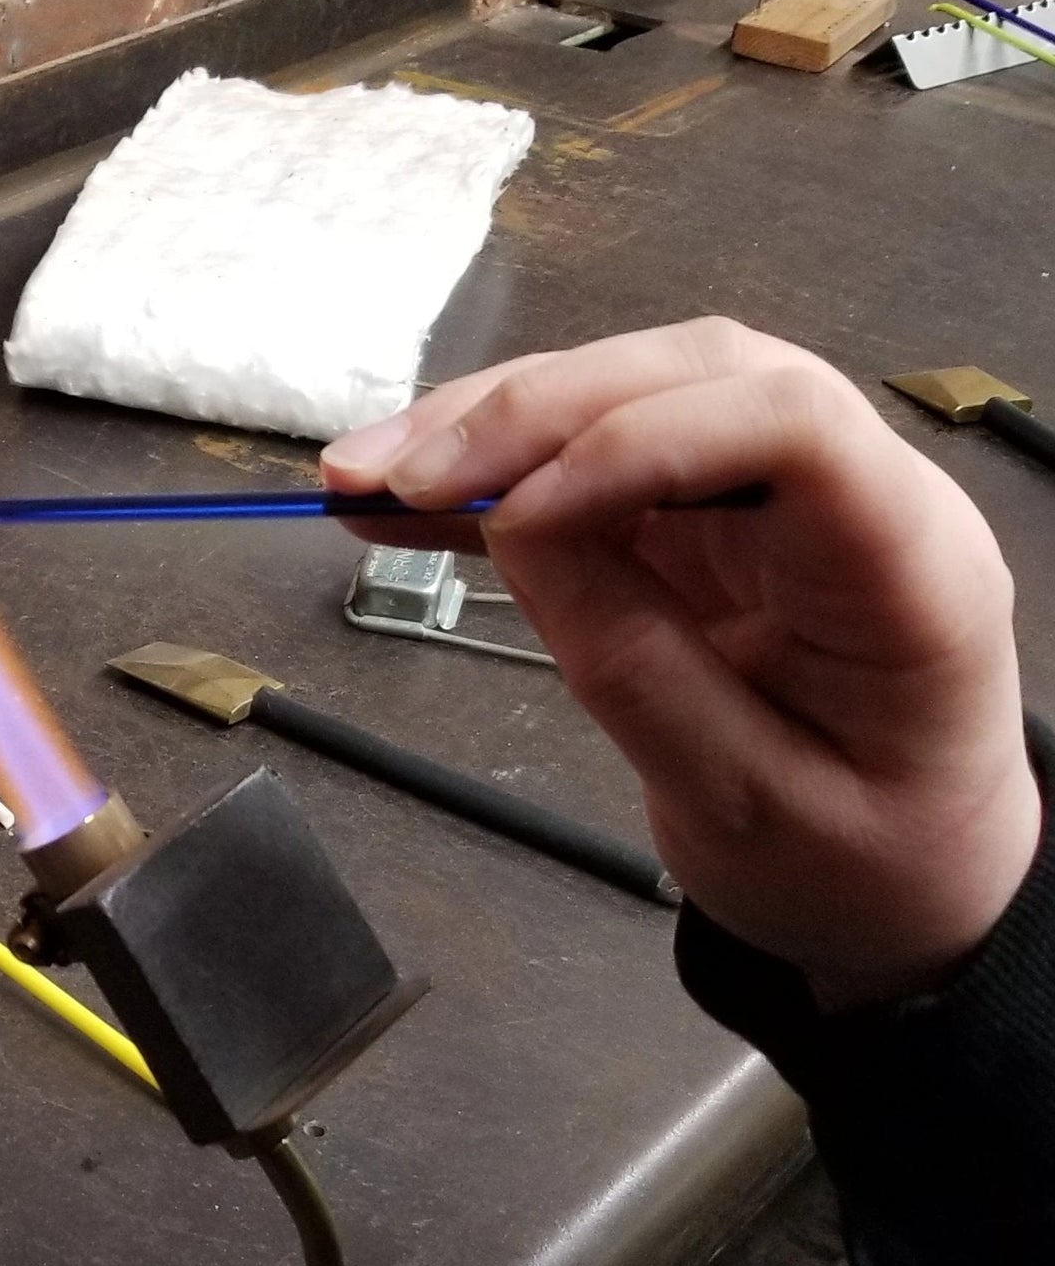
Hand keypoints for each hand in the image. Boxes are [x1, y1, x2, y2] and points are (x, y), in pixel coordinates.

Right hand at [323, 320, 1039, 1008]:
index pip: (786, 423)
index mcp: (906, 564)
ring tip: (358, 477)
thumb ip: (636, 664)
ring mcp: (774, 497)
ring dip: (488, 428)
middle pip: (691, 377)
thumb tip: (518, 531)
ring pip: (628, 397)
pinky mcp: (708, 519)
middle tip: (388, 474)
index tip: (507, 522)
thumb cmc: (852, 863)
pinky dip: (494, 478)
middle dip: (529, 413)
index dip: (635, 441)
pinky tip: (395, 499)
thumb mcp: (741, 802)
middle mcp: (852, 492)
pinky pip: (593, 464)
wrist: (902, 889)